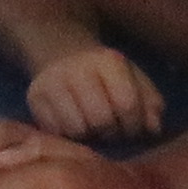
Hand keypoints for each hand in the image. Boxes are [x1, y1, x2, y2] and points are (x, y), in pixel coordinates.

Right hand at [22, 42, 169, 143]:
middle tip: (112, 132)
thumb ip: (150, 103)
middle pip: (101, 120)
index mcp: (108, 61)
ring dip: (89, 137)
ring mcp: (51, 83)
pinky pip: (55, 132)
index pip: (127, 104)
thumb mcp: (134, 78)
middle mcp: (77, 69)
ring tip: (94, 129)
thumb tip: (153, 129)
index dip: (134, 125)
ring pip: (76, 130)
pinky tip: (75, 127)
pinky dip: (69, 136)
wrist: (61, 51)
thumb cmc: (105, 73)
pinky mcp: (34, 98)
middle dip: (112, 133)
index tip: (133, 128)